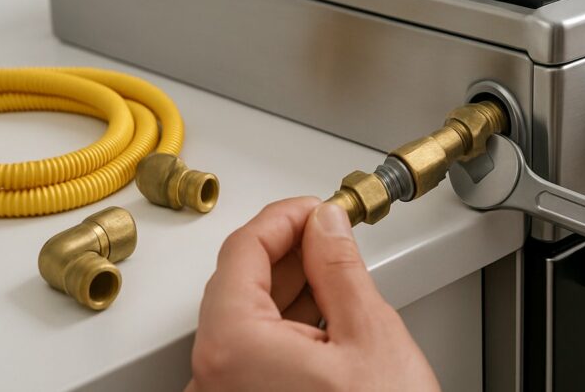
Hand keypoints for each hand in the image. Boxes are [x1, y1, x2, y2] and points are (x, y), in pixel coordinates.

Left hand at [186, 197, 438, 391]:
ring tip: (337, 268)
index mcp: (233, 347)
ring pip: (246, 318)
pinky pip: (255, 352)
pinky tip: (326, 312)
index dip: (284, 217)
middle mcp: (213, 377)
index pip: (242, 250)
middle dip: (290, 250)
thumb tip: (326, 226)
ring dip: (292, 286)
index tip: (316, 208)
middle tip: (331, 232)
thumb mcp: (370, 333)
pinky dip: (289, 324)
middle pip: (239, 284)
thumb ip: (341, 267)